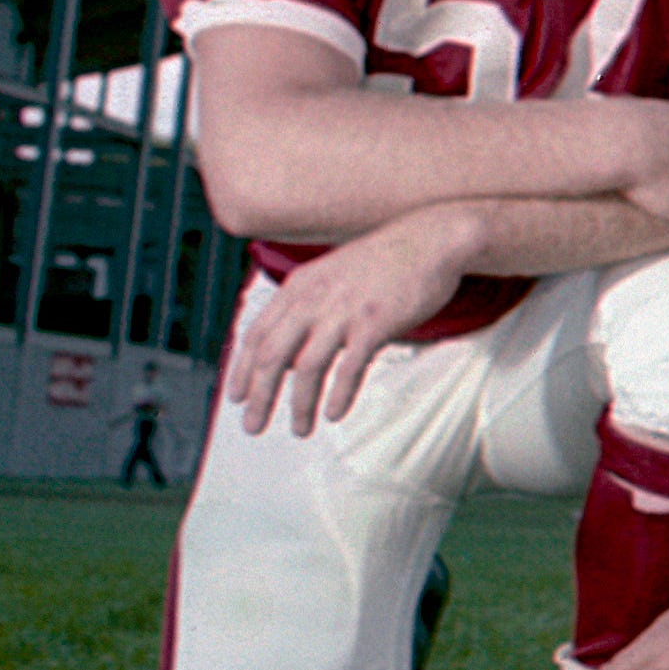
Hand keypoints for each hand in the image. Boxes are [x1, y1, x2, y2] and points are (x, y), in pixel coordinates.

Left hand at [228, 206, 477, 435]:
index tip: (236, 398)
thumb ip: (308, 307)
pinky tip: (334, 413)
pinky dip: (339, 394)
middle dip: (259, 396)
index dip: (241, 370)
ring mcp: (344, 311)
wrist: (432, 240)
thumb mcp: (333, 275)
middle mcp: (314, 298)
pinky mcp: (374, 323)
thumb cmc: (386, 262)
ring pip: (307, 367)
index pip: (256, 334)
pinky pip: (349, 367)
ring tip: (299, 429)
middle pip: (272, 355)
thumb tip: (290, 353)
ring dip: (299, 404)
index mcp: (299, 286)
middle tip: (253, 426)